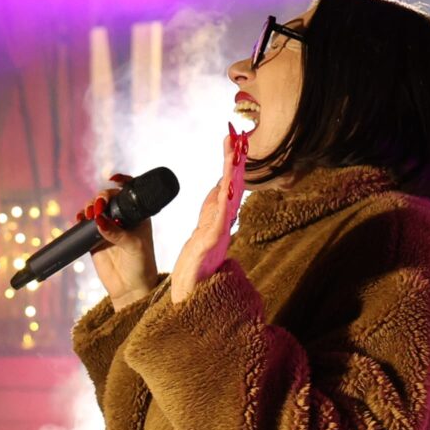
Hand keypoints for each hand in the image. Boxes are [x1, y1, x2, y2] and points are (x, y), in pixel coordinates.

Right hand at [82, 171, 160, 300]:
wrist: (130, 288)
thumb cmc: (140, 265)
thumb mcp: (133, 246)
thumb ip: (116, 232)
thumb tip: (98, 219)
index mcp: (137, 215)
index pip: (129, 192)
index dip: (122, 182)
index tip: (113, 180)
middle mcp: (122, 218)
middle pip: (108, 198)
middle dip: (100, 197)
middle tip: (96, 208)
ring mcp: (107, 227)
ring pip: (95, 208)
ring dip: (89, 207)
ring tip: (88, 215)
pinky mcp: (94, 238)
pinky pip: (85, 224)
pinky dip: (81, 219)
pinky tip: (80, 219)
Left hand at [167, 124, 248, 297]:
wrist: (192, 293)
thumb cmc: (198, 268)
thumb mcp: (203, 232)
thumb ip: (213, 211)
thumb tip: (219, 187)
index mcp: (217, 218)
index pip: (226, 185)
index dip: (231, 163)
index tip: (234, 141)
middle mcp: (221, 222)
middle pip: (230, 186)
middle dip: (234, 161)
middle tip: (237, 137)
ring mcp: (218, 231)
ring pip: (227, 197)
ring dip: (230, 174)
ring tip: (233, 152)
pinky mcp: (212, 242)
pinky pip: (219, 216)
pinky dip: (224, 199)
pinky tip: (225, 184)